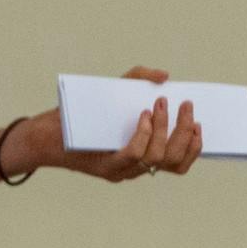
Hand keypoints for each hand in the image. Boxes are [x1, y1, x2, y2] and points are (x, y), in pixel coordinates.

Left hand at [58, 66, 204, 183]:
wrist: (46, 133)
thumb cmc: (81, 114)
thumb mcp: (114, 91)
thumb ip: (139, 79)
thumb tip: (165, 76)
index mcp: (142, 157)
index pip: (178, 164)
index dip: (194, 148)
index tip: (200, 124)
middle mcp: (134, 169)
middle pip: (172, 160)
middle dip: (184, 132)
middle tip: (186, 107)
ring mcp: (121, 171)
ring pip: (156, 158)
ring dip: (164, 129)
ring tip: (161, 104)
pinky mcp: (104, 168)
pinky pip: (132, 154)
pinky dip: (142, 134)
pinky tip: (144, 116)